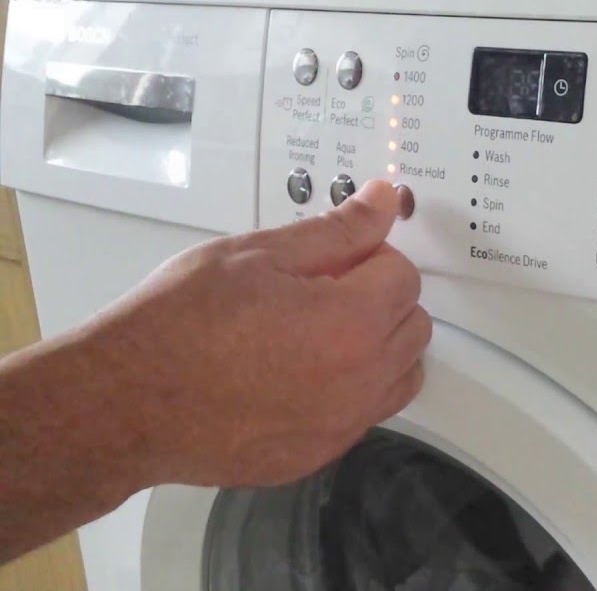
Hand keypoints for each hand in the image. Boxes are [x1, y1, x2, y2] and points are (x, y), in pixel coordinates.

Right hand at [83, 180, 429, 488]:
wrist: (125, 401)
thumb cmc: (178, 324)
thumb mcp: (257, 254)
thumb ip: (336, 230)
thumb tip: (384, 200)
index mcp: (352, 322)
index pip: (404, 275)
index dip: (369, 257)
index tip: (335, 259)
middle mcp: (361, 380)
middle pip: (412, 325)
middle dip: (380, 300)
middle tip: (323, 291)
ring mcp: (342, 425)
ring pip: (400, 375)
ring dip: (376, 348)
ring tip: (316, 332)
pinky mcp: (318, 454)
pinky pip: (364, 415)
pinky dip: (350, 391)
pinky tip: (298, 374)